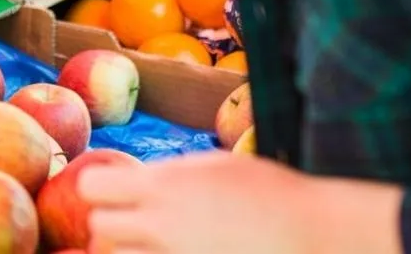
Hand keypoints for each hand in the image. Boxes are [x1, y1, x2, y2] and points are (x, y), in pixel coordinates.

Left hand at [78, 151, 319, 253]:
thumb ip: (169, 173)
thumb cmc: (272, 195)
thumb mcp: (216, 166)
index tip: (118, 192)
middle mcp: (160, 226)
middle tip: (140, 223)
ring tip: (170, 242)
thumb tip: (135, 179)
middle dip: (114, 225)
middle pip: (99, 228)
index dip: (102, 190)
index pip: (92, 187)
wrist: (318, 237)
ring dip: (137, 251)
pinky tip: (183, 251)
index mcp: (164, 186)